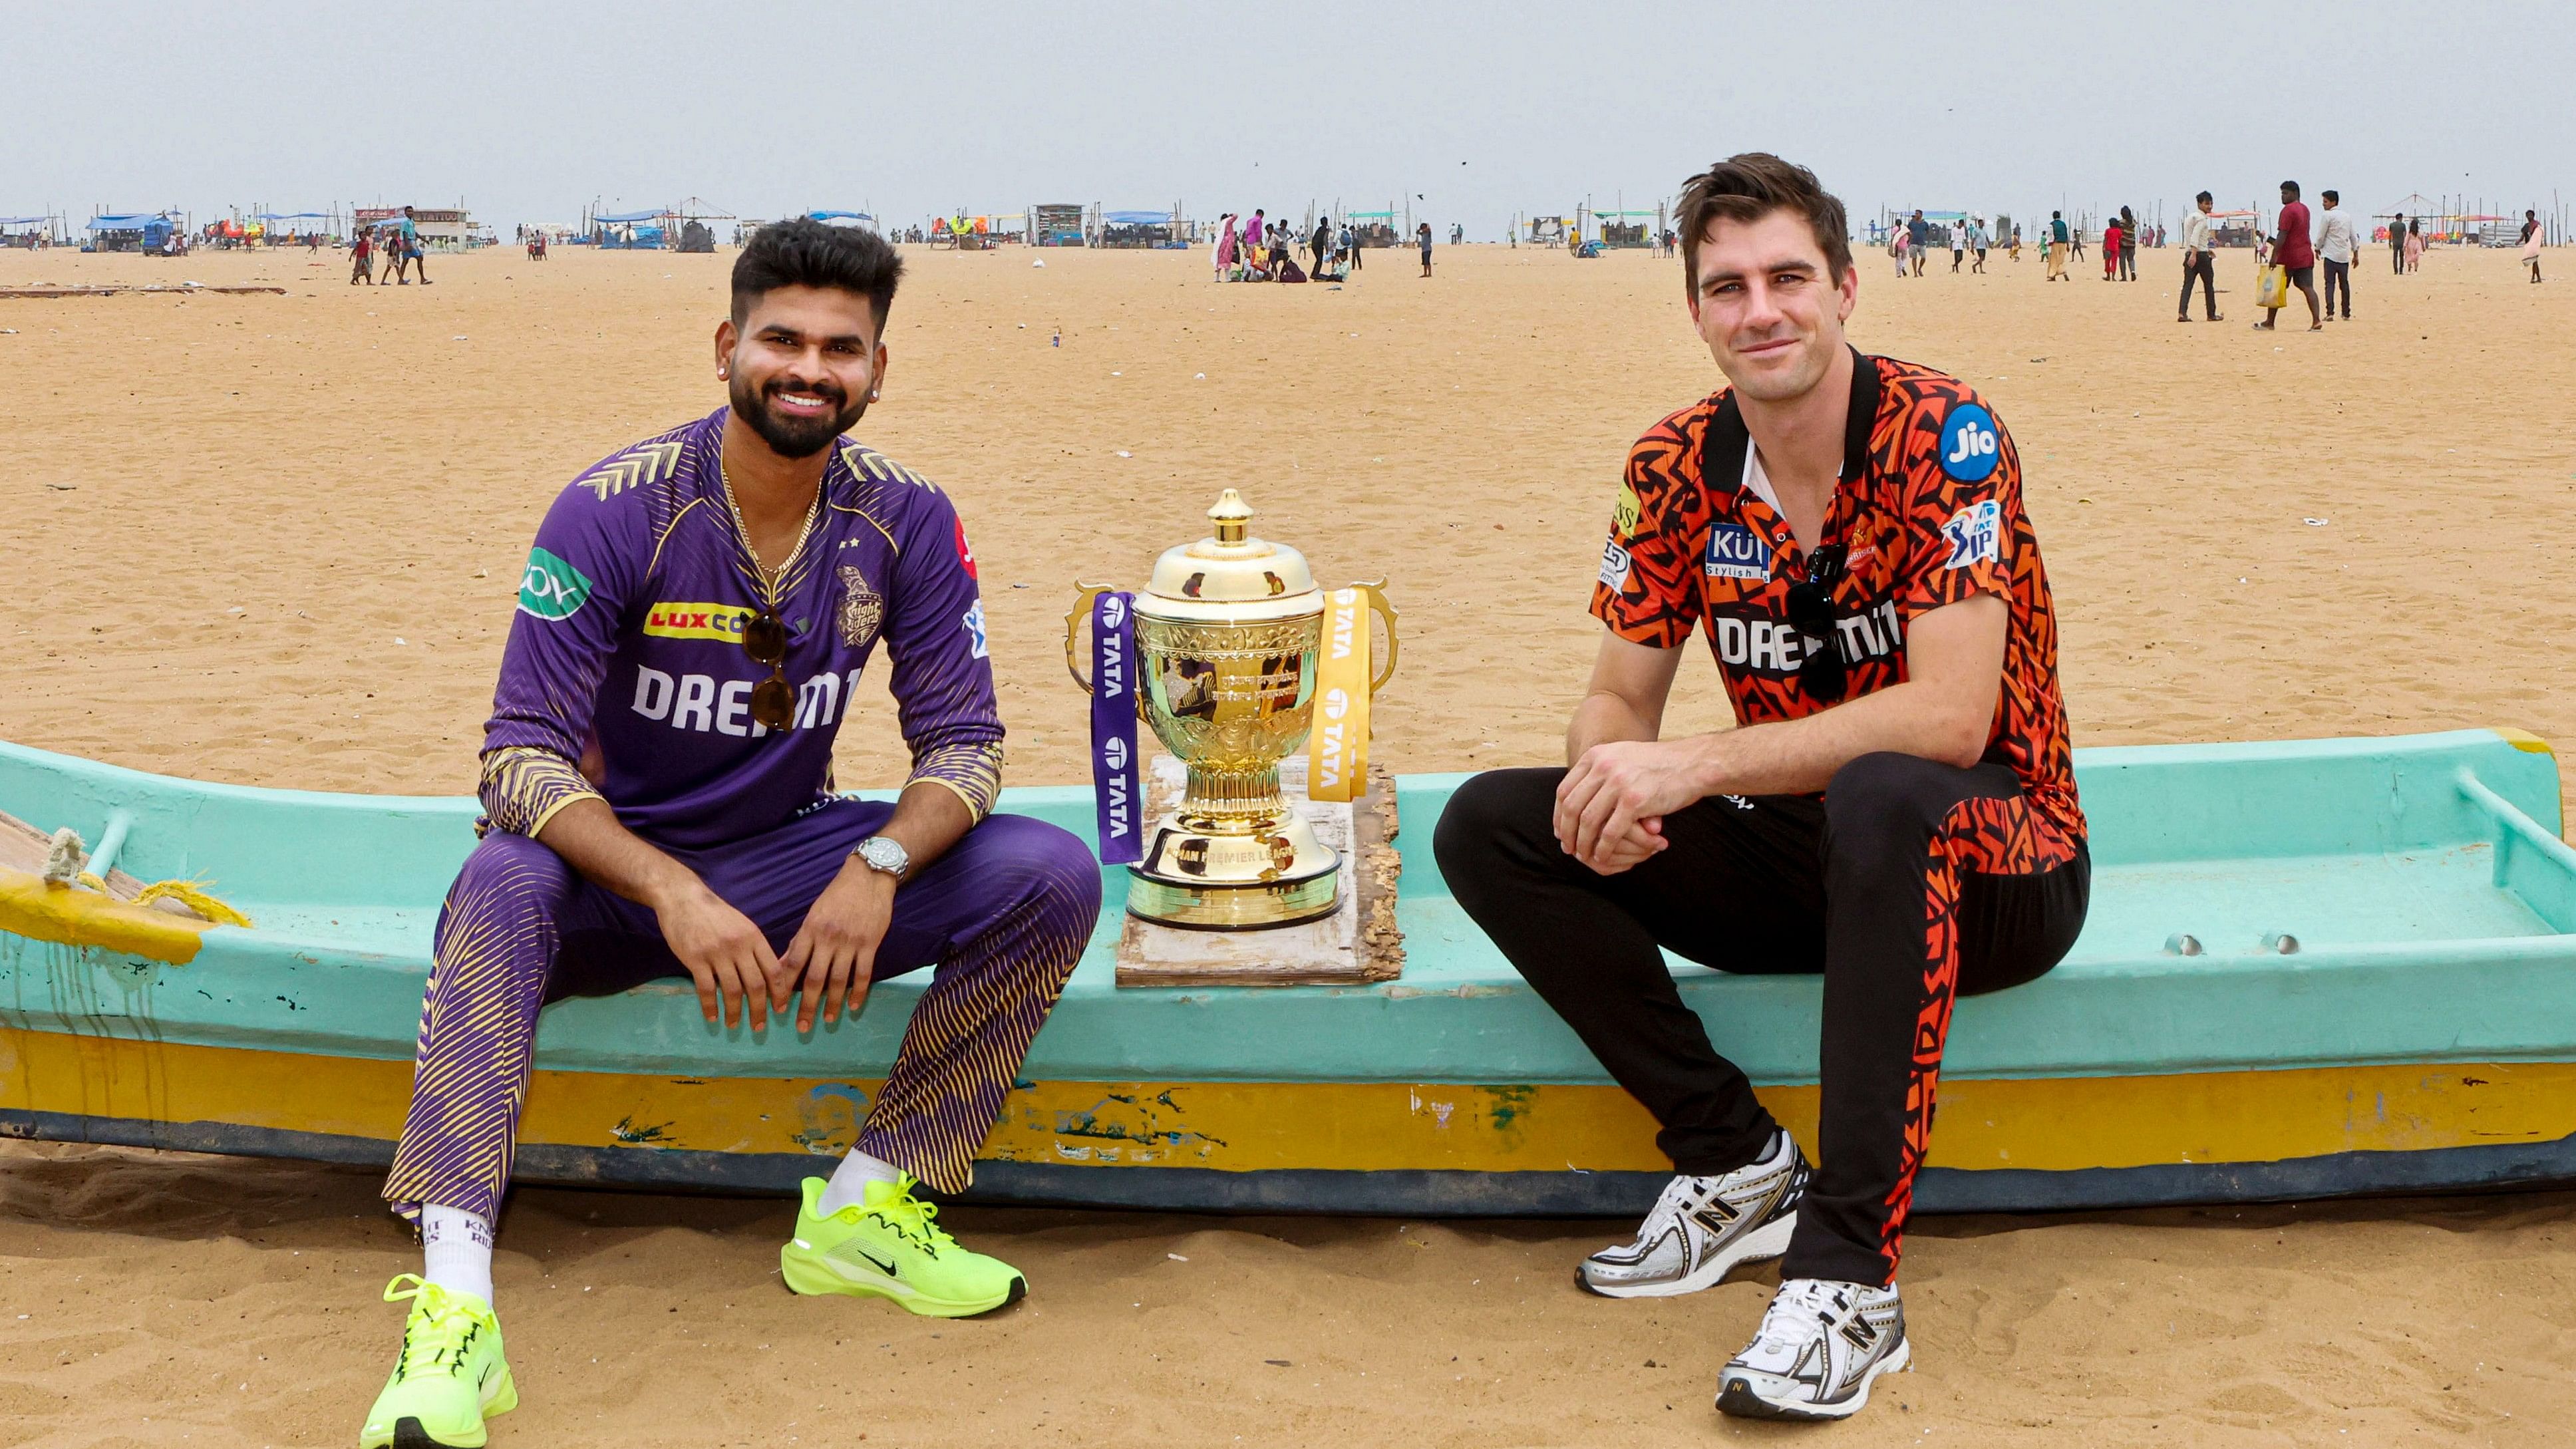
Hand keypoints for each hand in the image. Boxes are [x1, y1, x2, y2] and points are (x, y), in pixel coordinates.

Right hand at [653, 879, 779, 1029]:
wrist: (684, 898)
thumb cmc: (715, 913)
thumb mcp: (742, 925)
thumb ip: (754, 947)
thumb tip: (768, 975)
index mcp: (754, 937)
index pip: (774, 969)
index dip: (780, 992)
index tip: (781, 1009)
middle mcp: (739, 946)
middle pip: (756, 985)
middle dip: (760, 1009)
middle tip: (760, 1026)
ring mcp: (716, 953)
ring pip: (732, 990)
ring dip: (736, 1012)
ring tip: (735, 1025)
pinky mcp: (695, 959)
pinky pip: (706, 989)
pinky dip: (711, 1007)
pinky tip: (712, 1017)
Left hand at [770, 858, 894, 1031]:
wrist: (868, 878)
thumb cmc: (837, 896)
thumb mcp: (813, 915)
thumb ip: (800, 941)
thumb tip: (783, 964)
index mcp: (810, 930)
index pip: (793, 963)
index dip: (785, 987)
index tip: (779, 1007)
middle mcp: (828, 938)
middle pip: (815, 978)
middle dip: (807, 1005)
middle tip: (802, 1027)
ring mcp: (850, 942)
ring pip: (839, 980)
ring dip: (832, 1003)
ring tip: (827, 1020)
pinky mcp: (870, 944)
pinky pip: (863, 973)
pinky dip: (858, 992)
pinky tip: (853, 1006)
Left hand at [1554, 739, 1702, 874]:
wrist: (1692, 763)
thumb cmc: (1659, 764)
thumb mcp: (1622, 757)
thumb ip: (1600, 772)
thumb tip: (1575, 799)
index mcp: (1596, 756)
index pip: (1564, 790)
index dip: (1559, 814)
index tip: (1560, 830)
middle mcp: (1603, 766)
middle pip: (1571, 806)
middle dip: (1566, 831)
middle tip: (1567, 847)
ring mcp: (1619, 783)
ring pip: (1588, 821)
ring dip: (1582, 843)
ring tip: (1582, 855)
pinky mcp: (1634, 801)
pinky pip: (1610, 832)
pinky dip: (1603, 848)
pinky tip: (1602, 857)